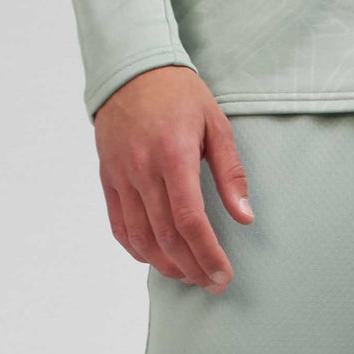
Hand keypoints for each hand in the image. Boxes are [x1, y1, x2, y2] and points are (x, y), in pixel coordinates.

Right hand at [94, 67, 251, 292]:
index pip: (190, 221)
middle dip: (193, 269)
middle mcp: (143, 169)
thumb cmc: (178, 96)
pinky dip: (139, 250)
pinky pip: (119, 227)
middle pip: (167, 237)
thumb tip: (245, 217)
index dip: (207, 255)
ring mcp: (121, 176)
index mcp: (173, 156)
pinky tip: (158, 260)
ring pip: (142, 239)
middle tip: (212, 283)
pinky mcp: (108, 179)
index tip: (222, 275)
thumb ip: (231, 174)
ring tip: (189, 275)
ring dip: (167, 266)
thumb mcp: (216, 125)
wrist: (131, 70)